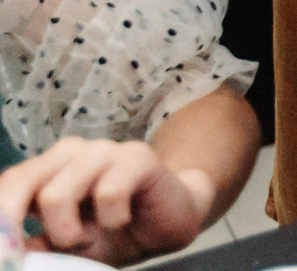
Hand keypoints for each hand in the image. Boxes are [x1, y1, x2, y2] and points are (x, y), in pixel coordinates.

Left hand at [0, 137, 213, 265]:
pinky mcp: (138, 157)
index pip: (9, 184)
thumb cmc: (113, 234)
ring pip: (57, 193)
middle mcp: (71, 154)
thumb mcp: (66, 247)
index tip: (1, 255)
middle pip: (22, 182)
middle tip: (25, 256)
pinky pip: (108, 193)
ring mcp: (104, 151)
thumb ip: (37, 246)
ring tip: (87, 240)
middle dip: (13, 226)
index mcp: (48, 170)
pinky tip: (120, 220)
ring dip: (66, 232)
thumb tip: (6, 254)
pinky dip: (110, 219)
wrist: (169, 223)